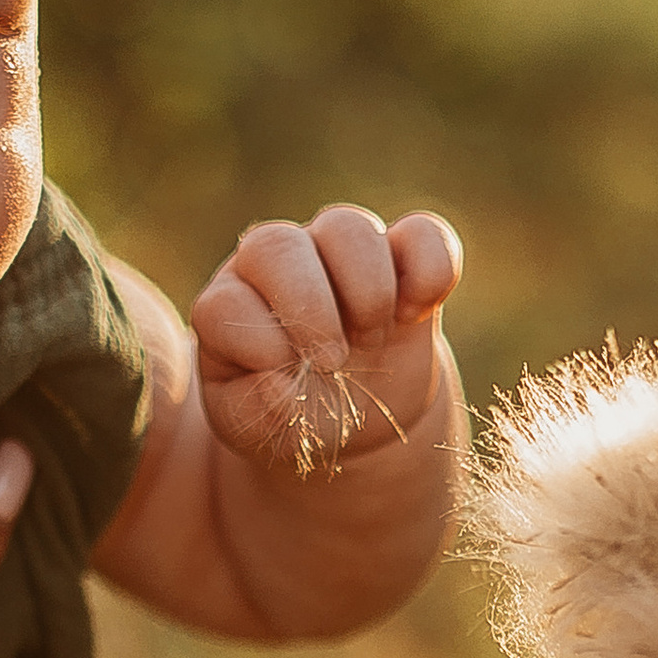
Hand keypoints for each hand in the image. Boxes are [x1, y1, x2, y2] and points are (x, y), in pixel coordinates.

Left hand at [192, 206, 460, 477]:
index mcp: (231, 305)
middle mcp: (280, 264)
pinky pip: (424, 233)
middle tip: (330, 362)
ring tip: (370, 342)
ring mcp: (341, 254)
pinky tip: (415, 315)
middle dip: (310, 310)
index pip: (226, 302)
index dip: (260, 345)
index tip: (285, 381)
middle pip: (279, 245)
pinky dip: (430, 270)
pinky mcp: (403, 258)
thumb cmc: (294, 415)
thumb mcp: (261, 429)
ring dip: (367, 293)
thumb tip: (278, 383)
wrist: (355, 416)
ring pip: (349, 227)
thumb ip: (255, 411)